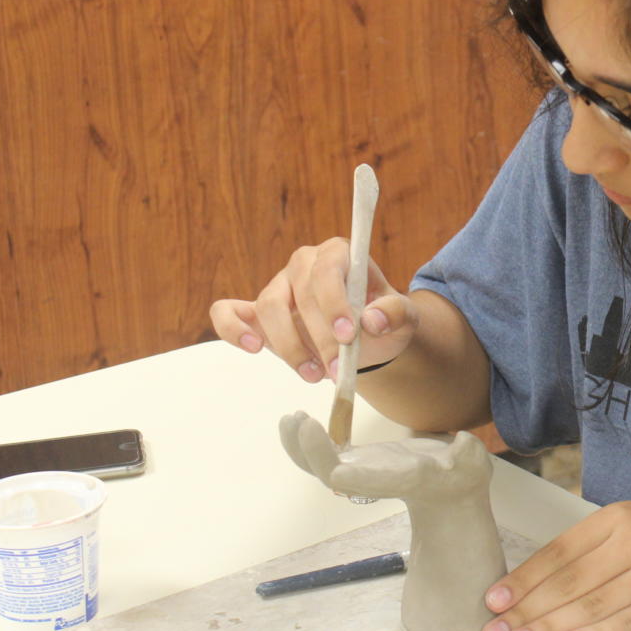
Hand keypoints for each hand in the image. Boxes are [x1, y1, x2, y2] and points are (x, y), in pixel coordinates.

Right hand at [210, 239, 416, 382]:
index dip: (334, 302)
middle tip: (339, 370)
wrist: (367, 338)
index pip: (327, 269)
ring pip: (269, 307)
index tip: (348, 336)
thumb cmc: (381, 320)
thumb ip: (395, 314)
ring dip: (290, 346)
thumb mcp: (403, 317)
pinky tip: (253, 347)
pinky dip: (232, 328)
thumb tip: (372, 321)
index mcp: (338, 254)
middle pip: (300, 294)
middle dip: (319, 338)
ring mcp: (277, 286)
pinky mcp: (255, 312)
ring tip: (313, 375)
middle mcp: (303, 264)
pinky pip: (227, 312)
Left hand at [278, 411, 490, 501]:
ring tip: (290, 418)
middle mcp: (371, 478)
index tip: (319, 434)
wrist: (447, 495)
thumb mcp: (472, 466)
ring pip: (318, 466)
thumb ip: (467, 456)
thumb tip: (462, 445)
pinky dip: (307, 441)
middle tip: (298, 419)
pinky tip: (299, 420)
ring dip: (299, 446)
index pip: (358, 480)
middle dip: (309, 451)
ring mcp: (359, 473)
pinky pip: (323, 455)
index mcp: (396, 478)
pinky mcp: (356, 463)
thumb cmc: (461, 478)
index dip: (333, 461)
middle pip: (329, 474)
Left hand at [480, 499, 630, 630]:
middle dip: (526, 610)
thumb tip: (539, 582)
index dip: (524, 578)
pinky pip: (630, 621)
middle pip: (569, 581)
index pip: (559, 552)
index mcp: (616, 517)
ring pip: (592, 603)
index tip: (493, 600)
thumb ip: (594, 547)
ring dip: (550, 628)